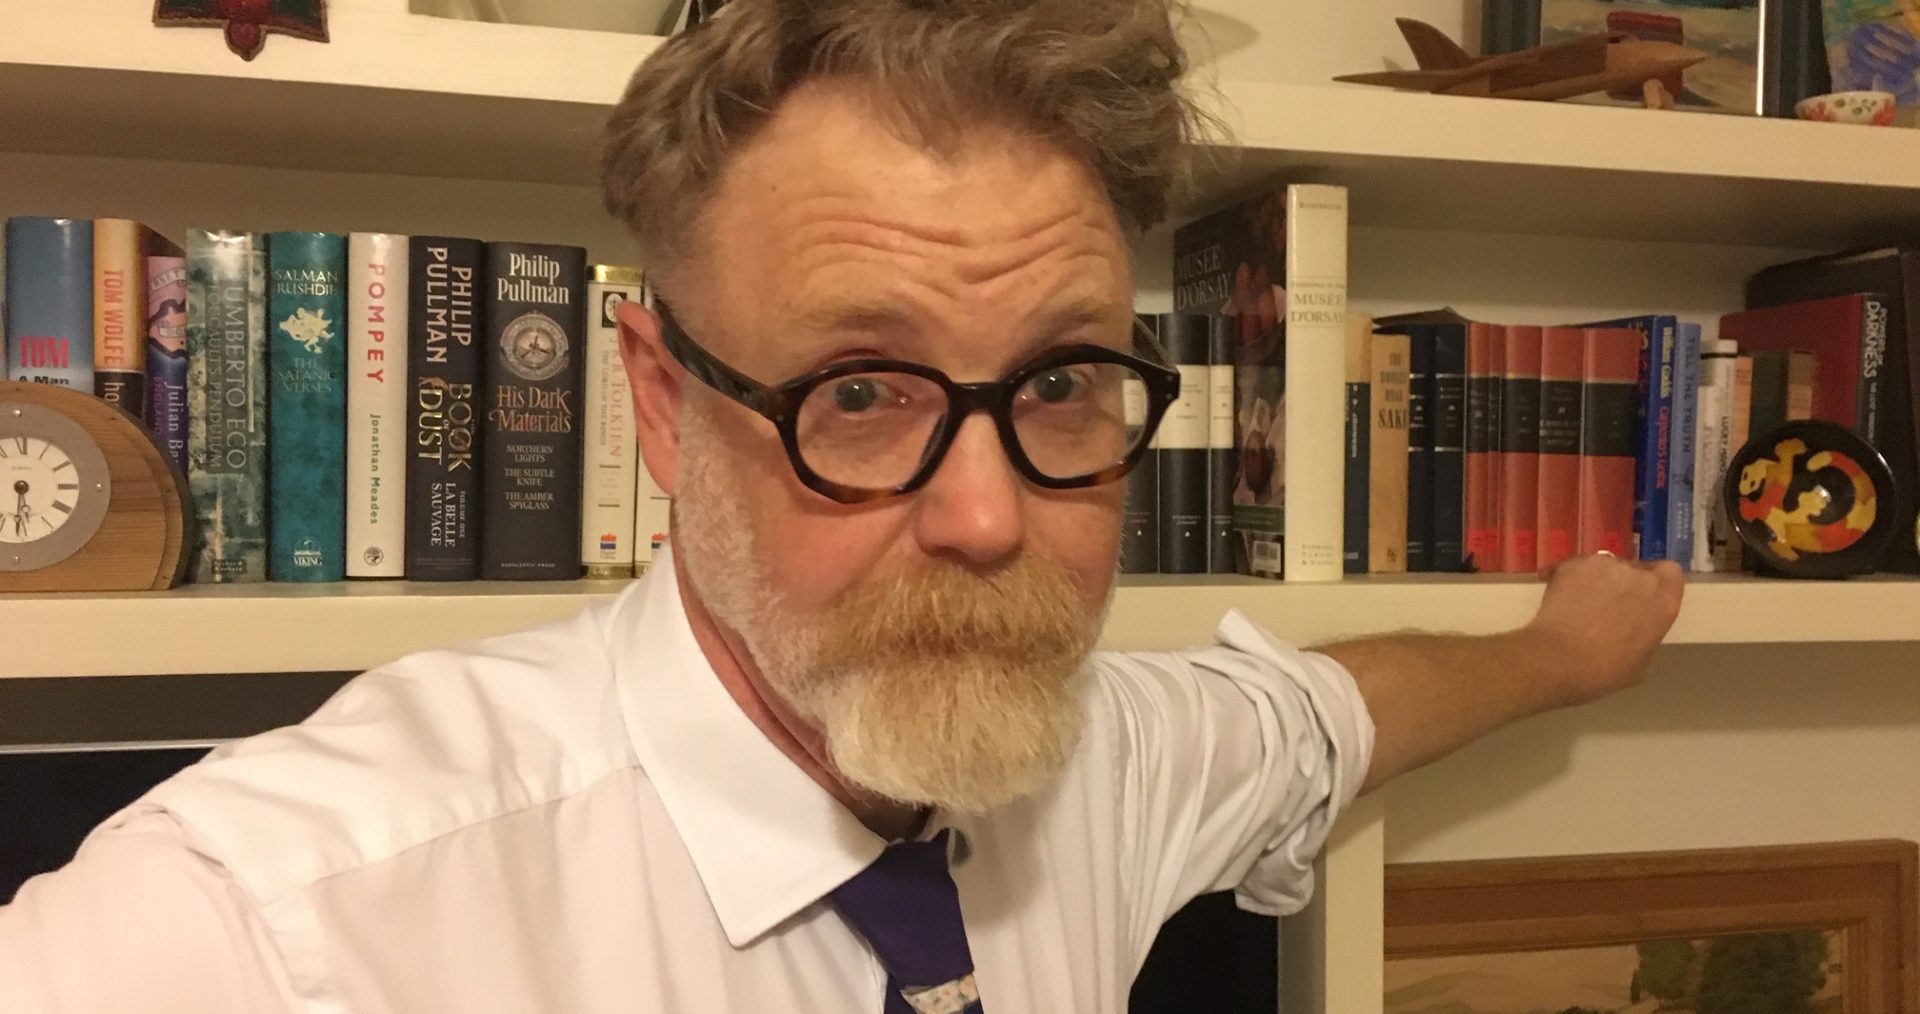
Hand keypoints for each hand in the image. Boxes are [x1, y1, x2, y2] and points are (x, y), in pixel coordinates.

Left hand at [1526, 552, 1684, 707]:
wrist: (1562, 660)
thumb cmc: (1605, 671)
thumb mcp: (1642, 660)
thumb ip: (1645, 632)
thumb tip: (1633, 630)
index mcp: (1663, 600)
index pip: (1670, 574)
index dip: (1655, 583)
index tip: (1642, 597)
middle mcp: (1639, 575)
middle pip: (1634, 569)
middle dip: (1622, 584)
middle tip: (1605, 605)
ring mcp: (1605, 564)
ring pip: (1604, 567)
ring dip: (1596, 580)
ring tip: (1578, 603)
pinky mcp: (1573, 563)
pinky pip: (1575, 567)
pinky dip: (1568, 578)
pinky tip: (1558, 597)